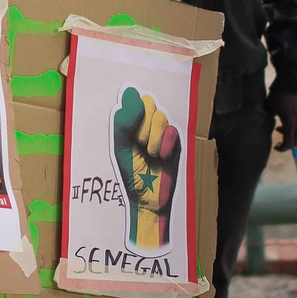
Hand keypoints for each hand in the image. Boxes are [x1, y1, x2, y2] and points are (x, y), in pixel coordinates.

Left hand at [112, 88, 181, 252]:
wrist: (148, 201)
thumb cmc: (132, 176)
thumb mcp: (120, 148)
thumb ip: (124, 122)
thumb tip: (133, 97)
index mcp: (130, 124)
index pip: (132, 98)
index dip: (132, 109)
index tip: (128, 129)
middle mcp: (146, 125)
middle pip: (148, 102)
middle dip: (142, 124)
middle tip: (139, 144)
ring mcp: (162, 133)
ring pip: (160, 116)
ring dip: (152, 138)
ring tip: (150, 155)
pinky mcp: (176, 143)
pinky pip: (172, 130)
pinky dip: (164, 143)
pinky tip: (162, 156)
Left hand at [268, 89, 296, 150]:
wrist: (293, 80)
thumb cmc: (278, 94)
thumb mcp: (271, 108)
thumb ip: (270, 120)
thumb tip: (270, 128)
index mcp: (290, 122)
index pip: (289, 143)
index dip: (282, 148)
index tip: (276, 146)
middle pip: (296, 139)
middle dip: (287, 140)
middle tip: (279, 136)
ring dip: (292, 130)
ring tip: (283, 121)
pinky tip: (292, 114)